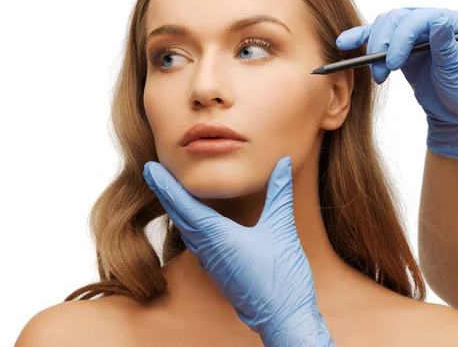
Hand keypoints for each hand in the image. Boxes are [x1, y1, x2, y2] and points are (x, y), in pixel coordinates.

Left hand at [142, 156, 335, 345]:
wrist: (283, 319)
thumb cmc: (281, 278)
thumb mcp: (281, 229)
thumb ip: (279, 193)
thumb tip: (282, 163)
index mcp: (218, 237)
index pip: (184, 205)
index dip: (166, 185)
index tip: (149, 168)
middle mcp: (208, 250)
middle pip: (179, 216)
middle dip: (165, 192)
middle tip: (152, 172)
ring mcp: (213, 263)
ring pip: (187, 231)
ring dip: (177, 209)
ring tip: (170, 191)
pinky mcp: (220, 271)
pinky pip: (197, 243)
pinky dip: (190, 225)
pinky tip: (196, 221)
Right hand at [336, 7, 457, 159]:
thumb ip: (447, 46)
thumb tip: (440, 22)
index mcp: (452, 22)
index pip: (420, 18)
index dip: (402, 38)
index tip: (393, 63)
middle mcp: (432, 21)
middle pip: (397, 18)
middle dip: (383, 43)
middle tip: (381, 71)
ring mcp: (414, 33)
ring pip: (384, 26)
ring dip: (373, 48)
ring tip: (378, 76)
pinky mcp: (400, 46)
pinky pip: (378, 37)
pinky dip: (361, 39)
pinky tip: (345, 43)